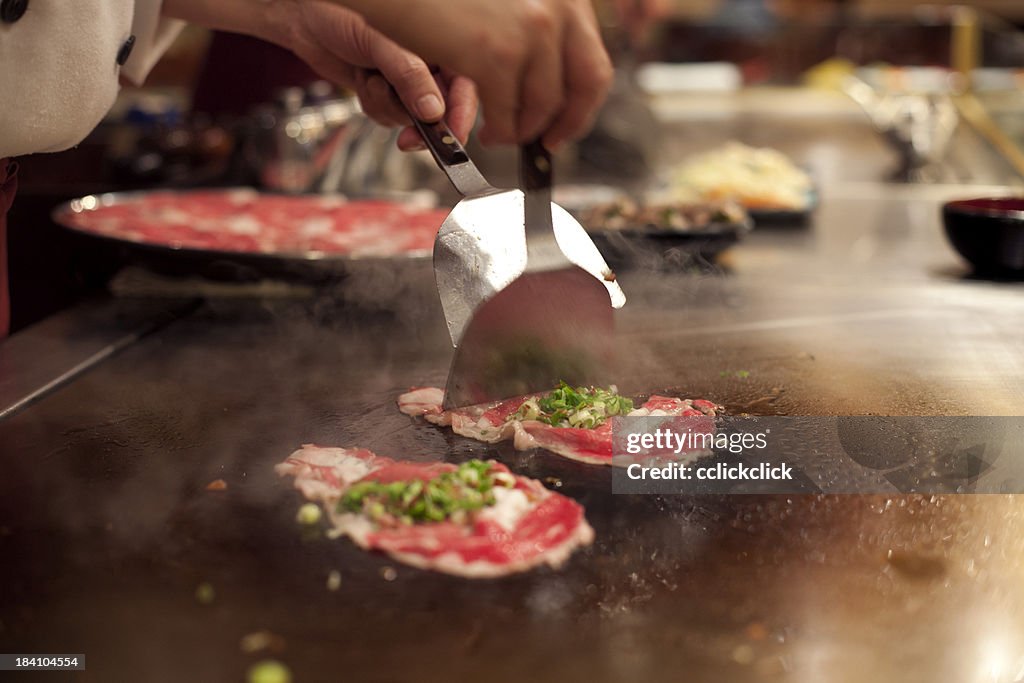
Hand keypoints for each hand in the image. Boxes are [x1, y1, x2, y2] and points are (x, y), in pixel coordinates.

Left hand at [273, 1, 477, 149]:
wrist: (306, 20)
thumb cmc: (343, 14)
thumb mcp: (381, 44)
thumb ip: (410, 77)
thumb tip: (433, 111)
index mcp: (437, 46)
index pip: (463, 87)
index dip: (460, 114)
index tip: (451, 136)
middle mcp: (427, 66)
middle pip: (441, 110)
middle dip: (420, 124)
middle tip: (408, 138)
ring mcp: (407, 82)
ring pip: (411, 118)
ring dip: (387, 107)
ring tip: (371, 79)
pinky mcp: (387, 93)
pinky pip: (389, 117)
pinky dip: (373, 106)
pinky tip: (363, 82)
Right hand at [347, 0, 614, 149]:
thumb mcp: (510, 2)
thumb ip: (539, 26)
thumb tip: (557, 76)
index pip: (594, 66)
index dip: (582, 106)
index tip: (566, 124)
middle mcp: (558, 10)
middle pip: (583, 89)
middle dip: (563, 125)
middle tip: (542, 142)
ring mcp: (530, 32)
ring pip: (543, 108)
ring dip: (522, 131)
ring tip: (499, 135)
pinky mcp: (496, 55)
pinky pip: (508, 115)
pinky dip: (497, 133)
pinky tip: (483, 132)